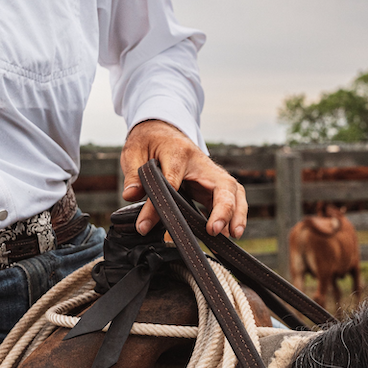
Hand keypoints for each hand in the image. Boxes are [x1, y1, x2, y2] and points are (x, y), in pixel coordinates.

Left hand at [120, 120, 247, 237]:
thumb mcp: (134, 153)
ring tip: (232, 236)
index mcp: (178, 153)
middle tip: (214, 231)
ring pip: (234, 192)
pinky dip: (233, 215)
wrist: (161, 130)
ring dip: (236, 214)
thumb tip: (130, 195)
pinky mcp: (212, 183)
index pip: (172, 182)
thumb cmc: (149, 142)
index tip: (145, 225)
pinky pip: (230, 198)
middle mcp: (201, 163)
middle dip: (223, 209)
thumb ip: (133, 174)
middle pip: (222, 185)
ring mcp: (210, 173)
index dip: (159, 205)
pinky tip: (228, 234)